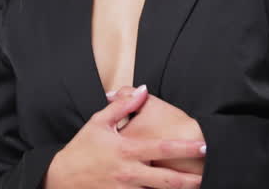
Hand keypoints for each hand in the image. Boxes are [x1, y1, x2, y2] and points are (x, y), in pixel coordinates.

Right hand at [45, 85, 206, 188]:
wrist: (61, 178)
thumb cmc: (81, 149)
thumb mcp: (99, 123)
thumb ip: (123, 106)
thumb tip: (143, 89)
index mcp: (127, 150)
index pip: (162, 149)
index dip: (185, 148)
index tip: (203, 146)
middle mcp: (130, 173)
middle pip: (167, 180)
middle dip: (190, 180)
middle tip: (207, 176)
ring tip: (195, 188)